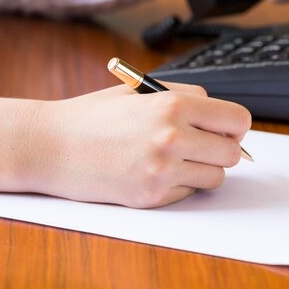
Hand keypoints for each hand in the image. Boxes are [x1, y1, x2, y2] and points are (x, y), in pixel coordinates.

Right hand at [26, 83, 251, 207]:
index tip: (226, 129)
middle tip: (202, 145)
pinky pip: (189, 193)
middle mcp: (172, 138)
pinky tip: (154, 172)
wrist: (50, 146)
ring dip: (203, 169)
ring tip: (176, 158)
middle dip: (222, 149)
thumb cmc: (94, 116)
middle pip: (232, 153)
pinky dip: (180, 185)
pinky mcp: (151, 196)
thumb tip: (225, 119)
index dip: (235, 126)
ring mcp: (162, 171)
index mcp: (173, 105)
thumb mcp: (141, 91)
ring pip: (215, 177)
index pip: (238, 120)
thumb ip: (187, 97)